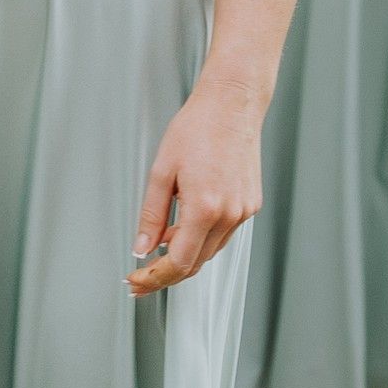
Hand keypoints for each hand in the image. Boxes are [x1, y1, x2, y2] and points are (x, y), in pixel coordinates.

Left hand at [129, 68, 263, 290]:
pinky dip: (201, 237)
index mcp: (205, 208)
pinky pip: (223, 233)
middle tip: (140, 275)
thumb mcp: (161, 171)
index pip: (179, 263)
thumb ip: (151, 215)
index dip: (154, 278)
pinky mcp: (251, 204)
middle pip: (195, 263)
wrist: (232, 105)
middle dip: (166, 273)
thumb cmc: (197, 129)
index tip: (136, 282)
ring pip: (210, 251)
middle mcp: (230, 214)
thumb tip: (142, 248)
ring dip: (183, 254)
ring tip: (159, 242)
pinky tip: (184, 225)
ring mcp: (244, 211)